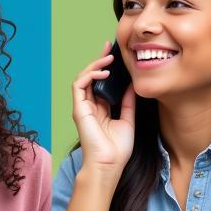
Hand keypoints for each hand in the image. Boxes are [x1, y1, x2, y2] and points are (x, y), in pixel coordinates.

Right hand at [71, 42, 135, 177]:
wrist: (109, 164)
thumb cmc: (117, 149)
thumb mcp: (128, 119)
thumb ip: (128, 101)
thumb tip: (132, 84)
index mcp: (100, 109)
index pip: (101, 82)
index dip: (106, 66)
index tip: (115, 53)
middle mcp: (89, 106)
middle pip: (91, 76)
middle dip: (99, 59)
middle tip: (110, 46)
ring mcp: (82, 107)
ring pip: (83, 77)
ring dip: (95, 65)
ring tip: (109, 58)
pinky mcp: (79, 109)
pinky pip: (79, 85)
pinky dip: (90, 74)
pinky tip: (104, 72)